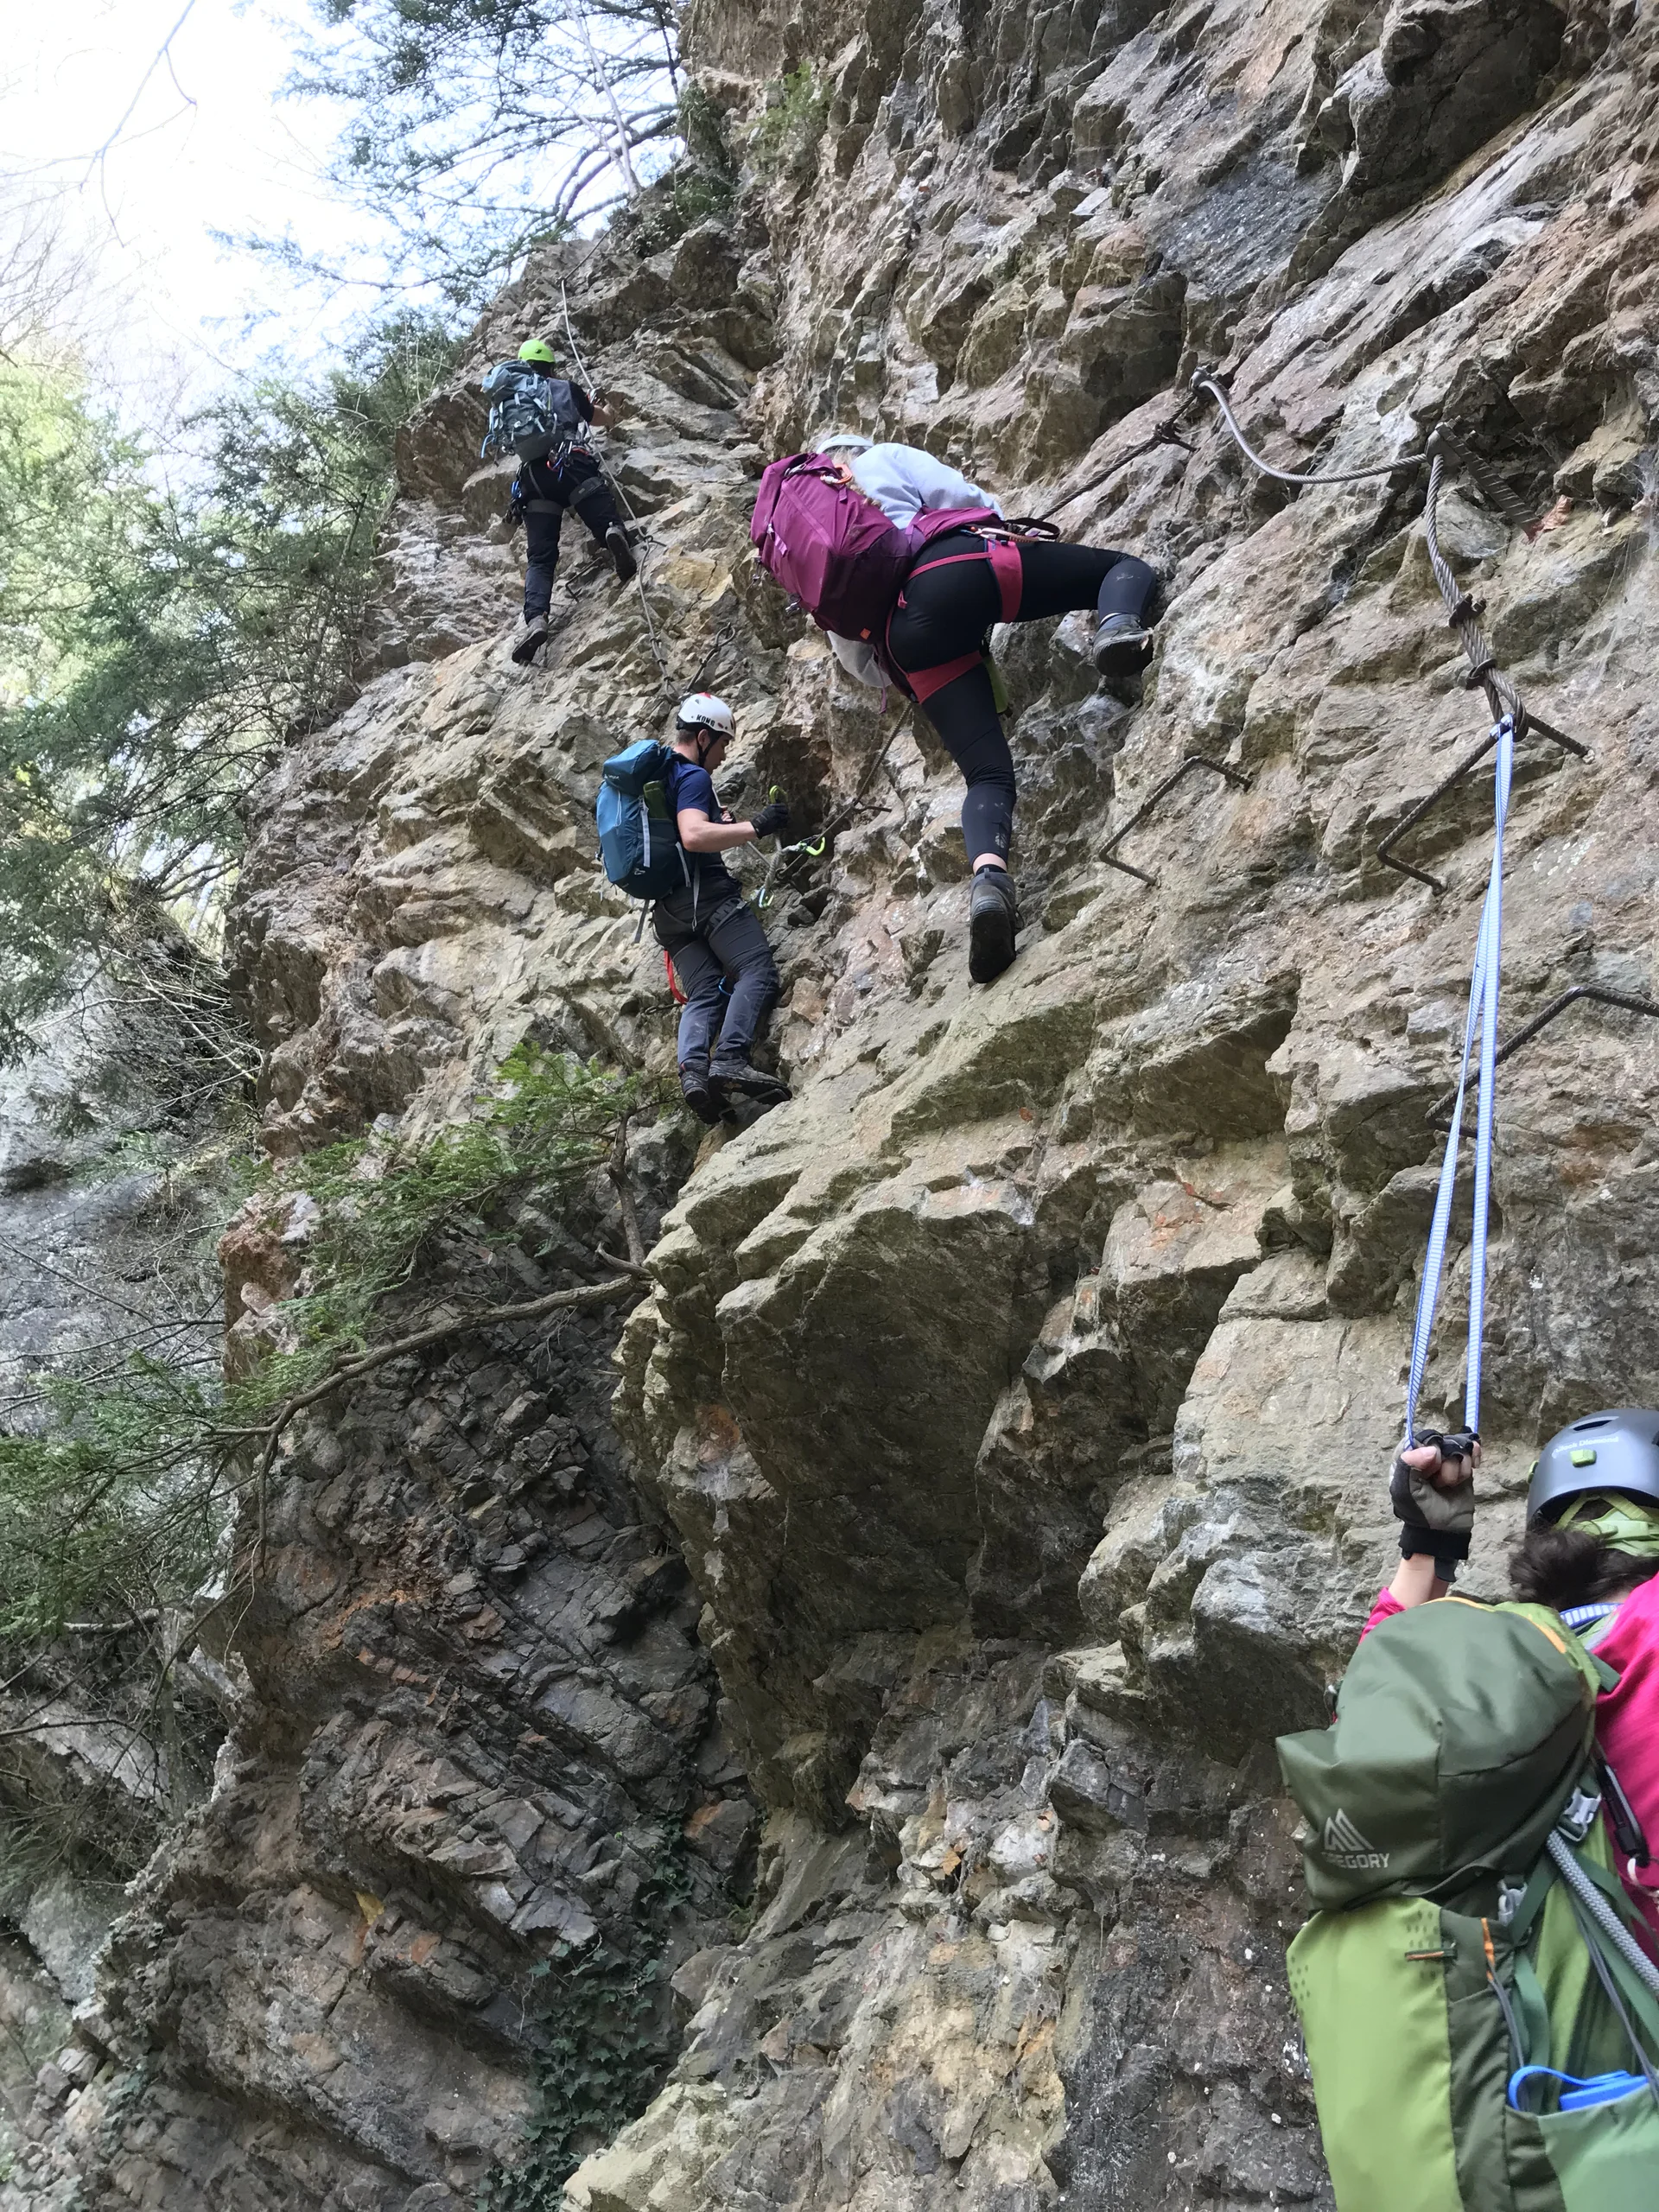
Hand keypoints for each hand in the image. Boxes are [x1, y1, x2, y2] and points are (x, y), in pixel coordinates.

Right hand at [750, 801, 788, 839]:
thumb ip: (773, 810)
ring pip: (786, 817)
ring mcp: (776, 817)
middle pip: (786, 810)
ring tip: (784, 822)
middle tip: (785, 817)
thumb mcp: (767, 811)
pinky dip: (784, 825)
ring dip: (786, 820)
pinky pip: (784, 823)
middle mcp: (775, 810)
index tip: (784, 811)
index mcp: (772, 807)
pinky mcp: (777, 823)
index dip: (784, 808)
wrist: (757, 825)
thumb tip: (779, 810)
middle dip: (786, 814)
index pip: (783, 805)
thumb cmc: (761, 819)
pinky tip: (782, 826)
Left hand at [1390, 1435, 1479, 1563]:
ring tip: (1452, 1484)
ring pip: (1457, 1445)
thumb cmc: (1419, 1512)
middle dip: (1445, 1462)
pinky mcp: (1462, 1466)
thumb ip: (1409, 1467)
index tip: (1431, 1466)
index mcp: (1405, 1459)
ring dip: (1459, 1467)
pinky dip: (1475, 1454)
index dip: (1428, 1450)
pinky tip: (1474, 1465)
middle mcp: (1425, 1455)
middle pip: (1441, 1440)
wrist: (1444, 1531)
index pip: (1417, 1438)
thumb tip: (1432, 1449)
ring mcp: (1445, 1459)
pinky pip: (1471, 1449)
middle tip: (1440, 1482)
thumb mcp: (1405, 1492)